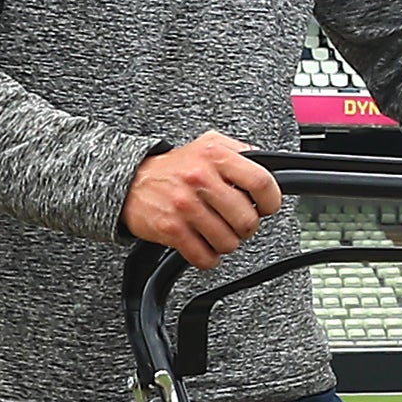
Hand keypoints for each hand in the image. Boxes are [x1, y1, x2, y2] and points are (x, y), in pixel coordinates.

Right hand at [123, 132, 282, 266]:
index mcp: (215, 155)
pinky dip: (208, 257)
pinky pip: (204, 257)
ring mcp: (185, 205)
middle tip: (236, 222)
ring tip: (216, 231)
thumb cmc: (176, 167)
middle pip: (247, 220)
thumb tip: (270, 168)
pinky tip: (203, 245)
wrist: (131, 181)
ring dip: (226, 243)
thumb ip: (241, 152)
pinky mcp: (171, 228)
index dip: (270, 201)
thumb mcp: (209, 144)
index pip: (261, 182)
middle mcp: (200, 178)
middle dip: (246, 227)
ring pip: (228, 242)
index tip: (265, 207)